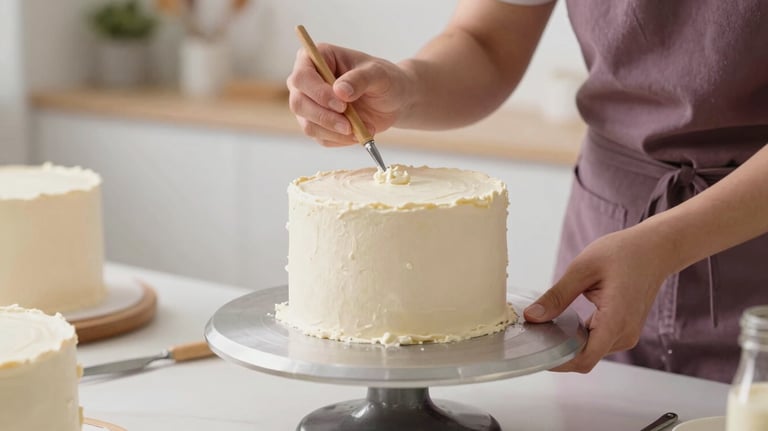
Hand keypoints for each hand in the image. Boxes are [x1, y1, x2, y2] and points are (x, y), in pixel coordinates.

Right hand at [286, 43, 413, 146]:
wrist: (393, 100)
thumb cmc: (385, 79)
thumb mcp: (379, 75)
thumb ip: (360, 79)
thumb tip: (340, 91)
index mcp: (317, 58)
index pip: (302, 77)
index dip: (318, 93)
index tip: (342, 105)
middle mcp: (307, 81)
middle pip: (298, 103)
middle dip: (325, 117)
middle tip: (350, 125)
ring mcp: (309, 105)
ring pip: (308, 125)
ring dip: (335, 132)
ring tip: (361, 129)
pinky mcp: (318, 124)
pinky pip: (321, 138)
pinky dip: (341, 140)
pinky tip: (359, 133)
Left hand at [524, 225, 672, 372]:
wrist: (655, 249)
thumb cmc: (623, 253)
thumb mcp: (582, 269)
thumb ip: (557, 296)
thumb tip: (532, 316)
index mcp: (615, 321)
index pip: (584, 359)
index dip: (558, 361)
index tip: (535, 351)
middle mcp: (624, 334)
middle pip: (584, 357)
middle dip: (557, 349)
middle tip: (532, 332)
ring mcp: (626, 333)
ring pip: (590, 350)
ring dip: (568, 342)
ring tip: (545, 324)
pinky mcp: (624, 329)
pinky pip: (597, 341)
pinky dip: (578, 335)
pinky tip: (563, 320)